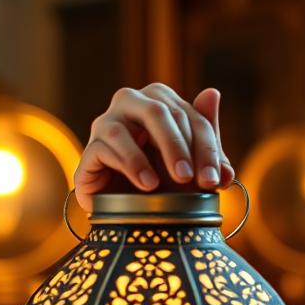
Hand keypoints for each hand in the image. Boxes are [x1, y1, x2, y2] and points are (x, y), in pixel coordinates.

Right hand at [73, 83, 234, 211]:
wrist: (135, 211)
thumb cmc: (168, 179)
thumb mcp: (195, 164)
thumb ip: (208, 137)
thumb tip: (213, 93)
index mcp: (161, 100)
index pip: (190, 116)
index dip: (206, 149)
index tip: (215, 180)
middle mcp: (131, 103)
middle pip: (158, 113)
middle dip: (178, 148)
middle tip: (190, 179)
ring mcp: (105, 124)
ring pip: (123, 129)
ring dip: (142, 159)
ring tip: (160, 185)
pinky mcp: (90, 150)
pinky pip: (104, 149)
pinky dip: (127, 165)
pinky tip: (145, 184)